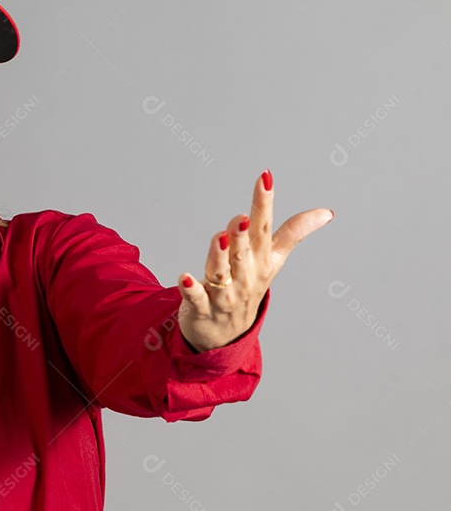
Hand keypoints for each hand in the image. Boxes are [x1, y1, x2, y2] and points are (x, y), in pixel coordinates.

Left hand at [177, 169, 332, 351]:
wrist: (227, 334)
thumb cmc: (248, 285)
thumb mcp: (273, 261)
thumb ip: (294, 233)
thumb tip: (326, 213)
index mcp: (261, 259)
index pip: (266, 227)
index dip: (265, 203)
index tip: (265, 177)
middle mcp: (245, 275)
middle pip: (243, 250)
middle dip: (242, 233)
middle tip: (242, 216)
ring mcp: (225, 293)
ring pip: (221, 272)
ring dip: (219, 256)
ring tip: (219, 238)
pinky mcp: (203, 307)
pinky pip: (196, 297)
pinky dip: (190, 288)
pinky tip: (184, 277)